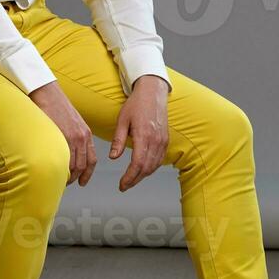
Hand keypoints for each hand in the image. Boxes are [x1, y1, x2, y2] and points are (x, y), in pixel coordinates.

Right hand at [29, 80, 96, 185]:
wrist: (48, 93)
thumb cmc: (56, 106)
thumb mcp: (72, 121)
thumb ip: (74, 135)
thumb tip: (69, 151)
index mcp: (86, 133)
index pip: (92, 159)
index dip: (87, 173)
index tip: (82, 181)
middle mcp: (82, 136)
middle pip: (83, 165)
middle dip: (75, 177)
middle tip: (67, 182)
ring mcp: (72, 137)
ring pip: (73, 165)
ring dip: (67, 176)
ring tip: (58, 179)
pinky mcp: (61, 136)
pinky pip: (64, 159)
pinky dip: (60, 169)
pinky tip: (54, 171)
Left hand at [109, 76, 169, 191]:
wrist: (153, 92)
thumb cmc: (136, 104)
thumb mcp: (122, 120)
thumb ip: (118, 140)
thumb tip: (113, 157)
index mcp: (143, 135)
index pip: (137, 164)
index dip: (129, 177)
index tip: (122, 185)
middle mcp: (155, 140)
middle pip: (146, 168)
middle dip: (135, 180)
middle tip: (124, 186)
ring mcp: (163, 140)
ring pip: (154, 166)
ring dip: (143, 176)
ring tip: (131, 180)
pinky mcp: (166, 140)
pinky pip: (160, 159)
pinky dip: (151, 168)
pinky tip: (143, 170)